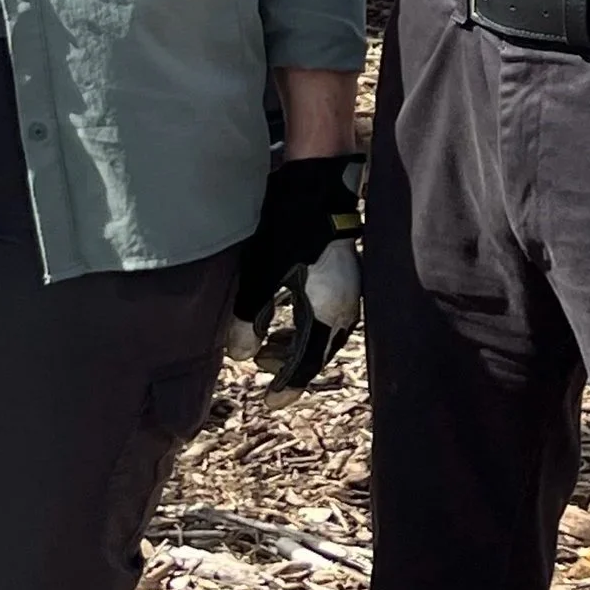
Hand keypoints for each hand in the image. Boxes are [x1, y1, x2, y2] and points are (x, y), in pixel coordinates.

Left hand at [231, 152, 363, 390]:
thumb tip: (240, 356)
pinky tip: (287, 312)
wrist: (318, 187)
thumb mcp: (261, 278)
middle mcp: (344, 309)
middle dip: (289, 365)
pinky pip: (327, 314)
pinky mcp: (346, 276)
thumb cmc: (289, 230)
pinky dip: (306, 323)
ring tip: (269, 345)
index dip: (286, 386)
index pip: (306, 365)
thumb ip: (249, 320)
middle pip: (317, 352)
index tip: (269, 402)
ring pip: (323, 333)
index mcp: (327, 315)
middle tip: (262, 368)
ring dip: (296, 343)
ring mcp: (349, 292)